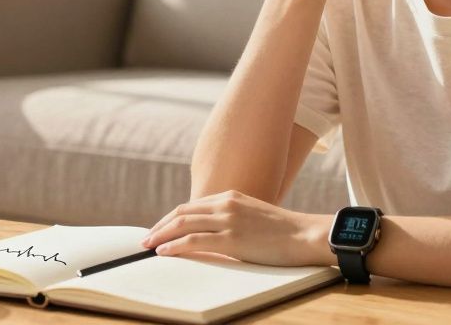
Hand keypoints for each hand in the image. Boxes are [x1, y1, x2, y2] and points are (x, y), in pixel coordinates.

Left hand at [140, 190, 331, 266]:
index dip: (170, 218)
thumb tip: (212, 234)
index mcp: (230, 196)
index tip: (159, 229)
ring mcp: (228, 220)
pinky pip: (194, 240)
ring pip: (183, 224)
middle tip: (145, 239)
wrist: (305, 235)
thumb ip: (232, 219)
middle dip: (160, 226)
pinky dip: (174, 246)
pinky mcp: (232, 239)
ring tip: (148, 246)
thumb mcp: (253, 216)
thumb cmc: (283, 231)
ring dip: (161, 235)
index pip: (191, 206)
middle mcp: (226, 204)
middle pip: (181, 212)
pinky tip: (164, 252)